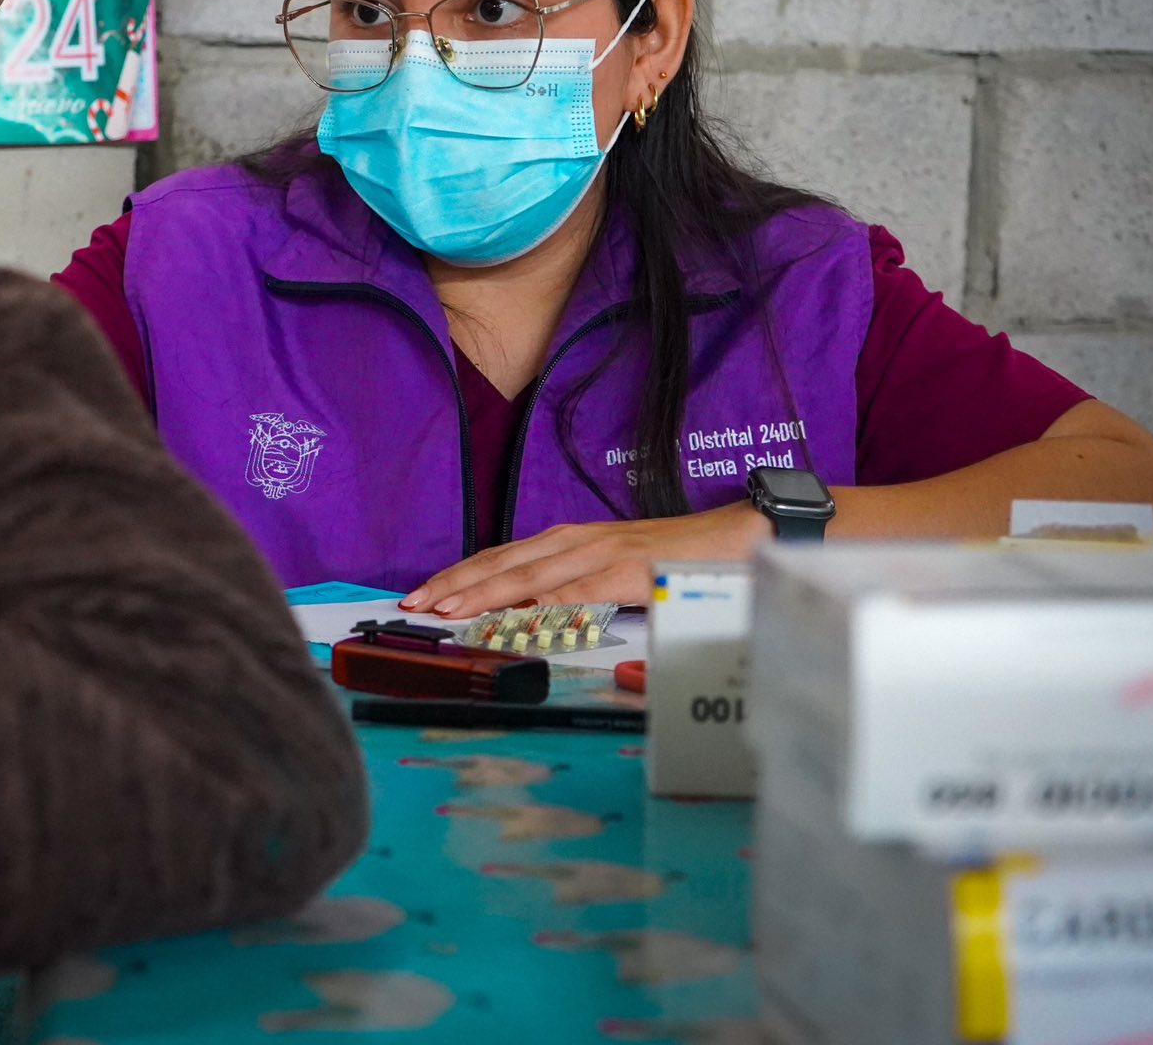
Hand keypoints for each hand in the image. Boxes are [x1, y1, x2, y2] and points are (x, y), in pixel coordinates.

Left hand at [399, 501, 769, 611]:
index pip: (501, 559)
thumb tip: (537, 618)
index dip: (460, 576)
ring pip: (530, 574)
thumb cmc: (674, 557)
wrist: (737, 534)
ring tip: (446, 607)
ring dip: (484, 591)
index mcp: (569, 541)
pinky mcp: (630, 571)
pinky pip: (581, 589)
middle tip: (414, 605)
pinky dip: (546, 601)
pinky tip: (519, 613)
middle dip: (454, 584)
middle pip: (502, 563)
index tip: (423, 595)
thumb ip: (576, 590)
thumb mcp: (613, 573)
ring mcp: (602, 554)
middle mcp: (577, 541)